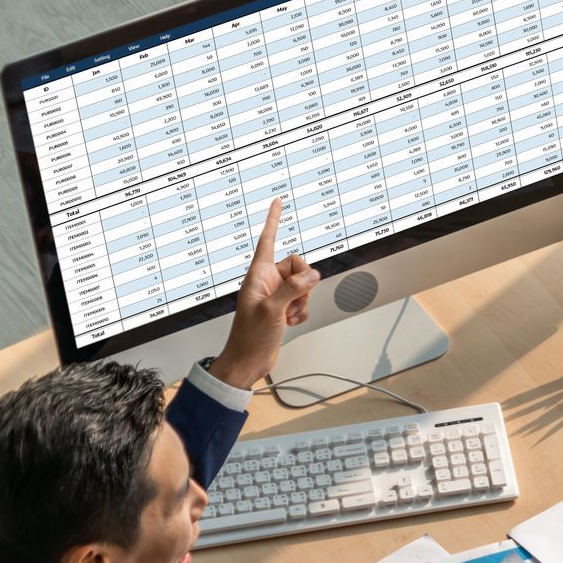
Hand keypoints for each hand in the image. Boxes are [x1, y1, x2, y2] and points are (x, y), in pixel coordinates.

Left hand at [211, 198, 319, 389]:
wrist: (248, 361)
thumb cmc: (249, 337)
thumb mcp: (272, 310)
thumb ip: (294, 289)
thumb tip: (313, 274)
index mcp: (258, 275)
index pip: (267, 240)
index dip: (273, 220)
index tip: (277, 201)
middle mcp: (267, 281)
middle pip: (297, 266)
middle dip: (303, 284)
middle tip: (291, 301)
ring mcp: (276, 295)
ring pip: (304, 285)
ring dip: (302, 302)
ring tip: (287, 316)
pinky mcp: (283, 308)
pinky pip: (304, 301)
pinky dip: (302, 313)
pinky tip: (289, 323)